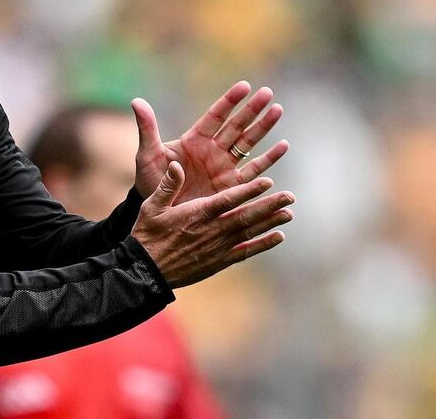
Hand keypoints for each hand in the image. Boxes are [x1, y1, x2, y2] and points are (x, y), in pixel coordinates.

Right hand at [132, 162, 293, 287]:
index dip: (249, 191)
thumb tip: (176, 163)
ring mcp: (217, 247)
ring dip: (270, 222)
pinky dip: (262, 244)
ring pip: (249, 232)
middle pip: (245, 216)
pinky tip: (278, 237)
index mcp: (196, 214)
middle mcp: (211, 230)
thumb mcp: (152, 206)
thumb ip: (167, 185)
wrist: (146, 270)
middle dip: (268, 205)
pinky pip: (245, 251)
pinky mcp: (218, 261)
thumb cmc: (147, 234)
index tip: (268, 182)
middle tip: (290, 197)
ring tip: (289, 214)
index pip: (228, 200)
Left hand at [133, 81, 287, 203]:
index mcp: (194, 140)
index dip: (229, 101)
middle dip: (252, 109)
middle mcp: (212, 150)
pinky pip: (253, 170)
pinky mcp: (231, 186)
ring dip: (263, 127)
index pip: (215, 116)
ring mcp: (224, 167)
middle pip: (236, 125)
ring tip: (278, 110)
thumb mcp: (148, 155)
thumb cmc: (151, 182)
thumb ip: (147, 129)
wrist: (159, 211)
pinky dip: (268, 158)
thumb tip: (136, 101)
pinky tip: (283, 145)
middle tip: (268, 93)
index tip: (244, 86)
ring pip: (248, 143)